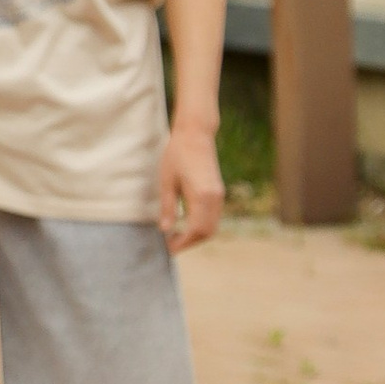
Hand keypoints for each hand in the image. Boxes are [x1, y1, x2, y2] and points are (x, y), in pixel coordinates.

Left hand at [155, 119, 223, 253]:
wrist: (196, 134)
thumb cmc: (177, 155)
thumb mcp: (167, 181)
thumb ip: (167, 207)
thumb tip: (165, 230)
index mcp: (202, 196)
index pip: (195, 230)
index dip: (182, 243)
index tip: (168, 248)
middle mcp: (215, 198)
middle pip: (207, 232)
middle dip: (190, 243)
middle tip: (170, 245)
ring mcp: (219, 195)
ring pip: (212, 226)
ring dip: (196, 236)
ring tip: (176, 237)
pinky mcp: (218, 192)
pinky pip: (213, 217)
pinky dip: (202, 226)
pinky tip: (186, 225)